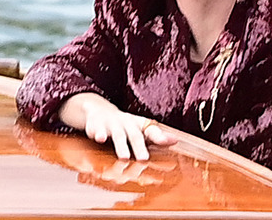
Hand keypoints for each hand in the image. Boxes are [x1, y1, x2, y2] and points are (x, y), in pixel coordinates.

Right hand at [59, 93, 175, 160]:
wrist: (98, 111)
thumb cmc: (124, 125)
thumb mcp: (139, 129)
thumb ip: (156, 136)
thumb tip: (176, 140)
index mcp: (138, 125)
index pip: (152, 131)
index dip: (161, 137)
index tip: (173, 141)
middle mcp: (126, 123)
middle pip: (135, 135)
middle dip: (139, 147)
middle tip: (144, 160)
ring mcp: (111, 124)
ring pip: (117, 135)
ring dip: (121, 146)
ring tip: (124, 156)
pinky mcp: (96, 124)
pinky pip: (97, 129)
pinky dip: (98, 133)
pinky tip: (99, 138)